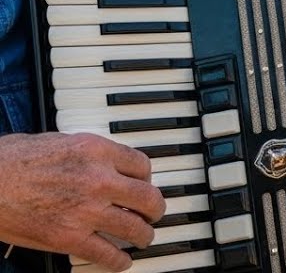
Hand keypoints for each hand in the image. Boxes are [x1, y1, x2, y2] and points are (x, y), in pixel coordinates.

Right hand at [0, 132, 164, 271]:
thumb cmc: (11, 160)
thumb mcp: (59, 141)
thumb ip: (88, 153)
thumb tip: (104, 162)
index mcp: (96, 150)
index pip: (142, 165)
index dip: (146, 178)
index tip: (144, 184)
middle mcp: (98, 179)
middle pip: (148, 197)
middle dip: (155, 208)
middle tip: (153, 213)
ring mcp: (86, 211)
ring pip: (135, 228)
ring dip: (143, 235)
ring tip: (143, 237)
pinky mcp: (69, 238)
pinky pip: (107, 254)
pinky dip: (119, 261)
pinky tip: (122, 260)